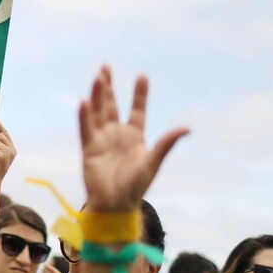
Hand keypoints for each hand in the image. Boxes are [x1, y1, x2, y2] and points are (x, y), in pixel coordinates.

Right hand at [79, 66, 187, 212]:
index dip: (139, 94)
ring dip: (97, 95)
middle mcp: (116, 134)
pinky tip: (84, 101)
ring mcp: (101, 140)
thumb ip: (166, 143)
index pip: (137, 110)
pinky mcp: (88, 149)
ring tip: (97, 77)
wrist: (114, 205)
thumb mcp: (153, 162)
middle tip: (105, 67)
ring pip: (98, 112)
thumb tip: (187, 128)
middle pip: (111, 105)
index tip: (142, 75)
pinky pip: (85, 128)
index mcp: (135, 136)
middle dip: (109, 87)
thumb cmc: (136, 186)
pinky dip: (84, 115)